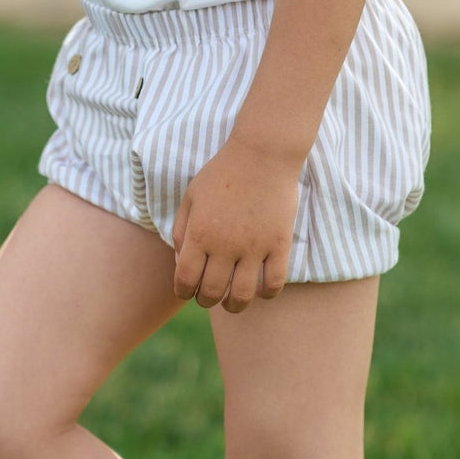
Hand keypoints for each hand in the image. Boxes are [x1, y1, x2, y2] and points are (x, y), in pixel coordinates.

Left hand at [171, 139, 299, 312]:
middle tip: (210, 296)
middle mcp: (224, 245)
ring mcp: (254, 247)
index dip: (183, 292)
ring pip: (243, 296)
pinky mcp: (279, 244)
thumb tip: (180, 261)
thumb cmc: (223, 172)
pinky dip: (267, 294)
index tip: (188, 291)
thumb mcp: (192, 195)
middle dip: (206, 300)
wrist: (262, 153)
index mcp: (199, 233)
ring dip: (235, 305)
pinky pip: (274, 283)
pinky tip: (262, 289)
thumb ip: (181, 229)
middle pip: (212, 293)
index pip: (185, 280)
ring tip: (233, 301)